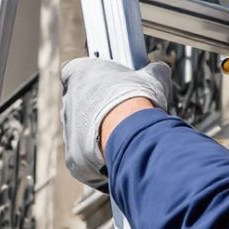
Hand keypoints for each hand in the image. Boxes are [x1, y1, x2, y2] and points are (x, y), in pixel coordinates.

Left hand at [59, 57, 174, 184]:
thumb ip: (152, 71)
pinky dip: (96, 159)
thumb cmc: (136, 98)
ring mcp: (68, 130)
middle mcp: (68, 101)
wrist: (131, 132)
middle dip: (95, 110)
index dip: (91, 80)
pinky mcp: (73, 156)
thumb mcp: (151, 77)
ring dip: (96, 135)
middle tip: (118, 115)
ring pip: (79, 132)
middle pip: (77, 105)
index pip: (74, 72)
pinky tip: (116, 155)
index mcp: (79, 74)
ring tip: (121, 137)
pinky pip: (82, 157)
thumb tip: (160, 69)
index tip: (107, 86)